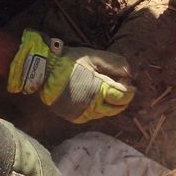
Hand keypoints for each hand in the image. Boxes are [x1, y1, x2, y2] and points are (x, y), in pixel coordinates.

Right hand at [8, 30, 134, 122]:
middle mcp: (93, 107)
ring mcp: (83, 114)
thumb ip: (114, 64)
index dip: (129, 89)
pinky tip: (94, 97)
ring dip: (110, 104)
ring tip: (106, 90)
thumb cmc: (71, 62)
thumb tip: (130, 72)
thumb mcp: (94, 57)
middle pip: (117, 108)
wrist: (45, 73)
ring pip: (105, 113)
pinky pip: (93, 116)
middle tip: (120, 86)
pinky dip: (98, 108)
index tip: (128, 81)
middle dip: (122, 98)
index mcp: (99, 91)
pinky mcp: (75, 118)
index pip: (124, 97)